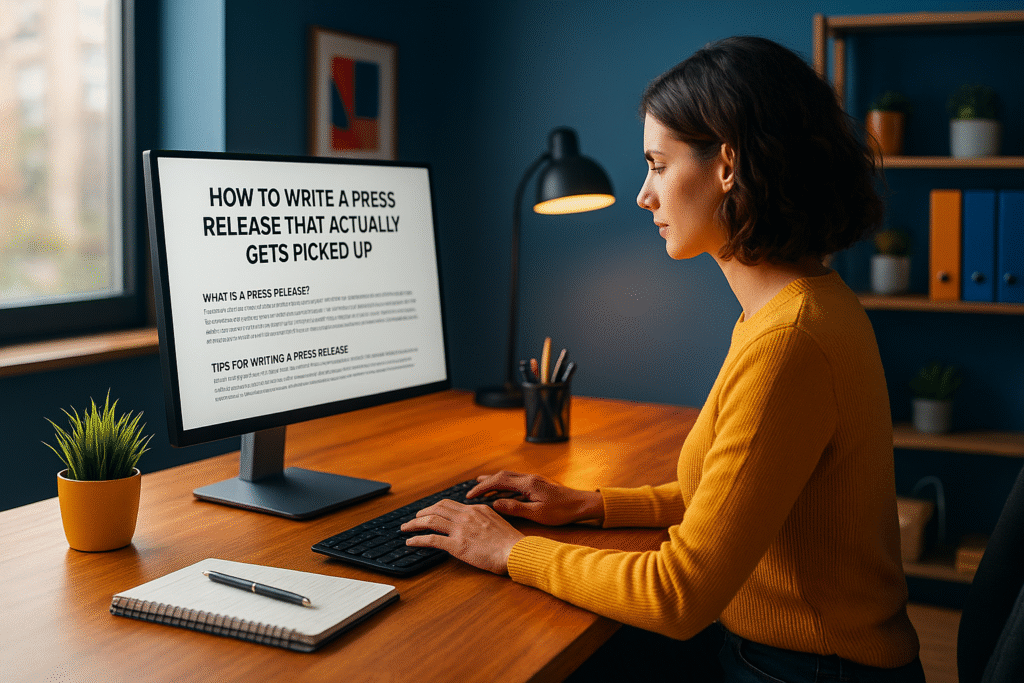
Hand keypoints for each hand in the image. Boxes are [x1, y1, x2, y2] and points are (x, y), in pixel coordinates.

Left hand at [401, 500, 523, 574]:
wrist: (515, 551)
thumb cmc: (510, 542)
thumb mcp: (498, 522)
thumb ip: (485, 519)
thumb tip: (478, 522)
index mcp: (476, 510)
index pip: (450, 504)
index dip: (436, 508)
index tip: (430, 512)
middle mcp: (466, 516)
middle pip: (437, 509)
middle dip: (422, 513)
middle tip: (414, 518)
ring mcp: (460, 530)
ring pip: (430, 521)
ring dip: (414, 524)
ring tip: (406, 528)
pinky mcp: (456, 545)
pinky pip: (431, 540)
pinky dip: (418, 540)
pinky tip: (411, 542)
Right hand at [467, 471, 603, 526]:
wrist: (583, 504)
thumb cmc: (563, 511)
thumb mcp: (538, 513)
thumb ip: (515, 508)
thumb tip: (495, 503)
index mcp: (528, 483)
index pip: (499, 481)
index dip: (483, 487)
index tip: (470, 495)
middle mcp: (530, 478)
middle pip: (502, 475)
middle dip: (485, 482)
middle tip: (471, 492)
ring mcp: (534, 479)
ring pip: (509, 477)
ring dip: (494, 481)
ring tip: (481, 487)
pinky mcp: (538, 483)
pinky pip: (516, 481)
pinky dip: (504, 485)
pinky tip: (502, 491)